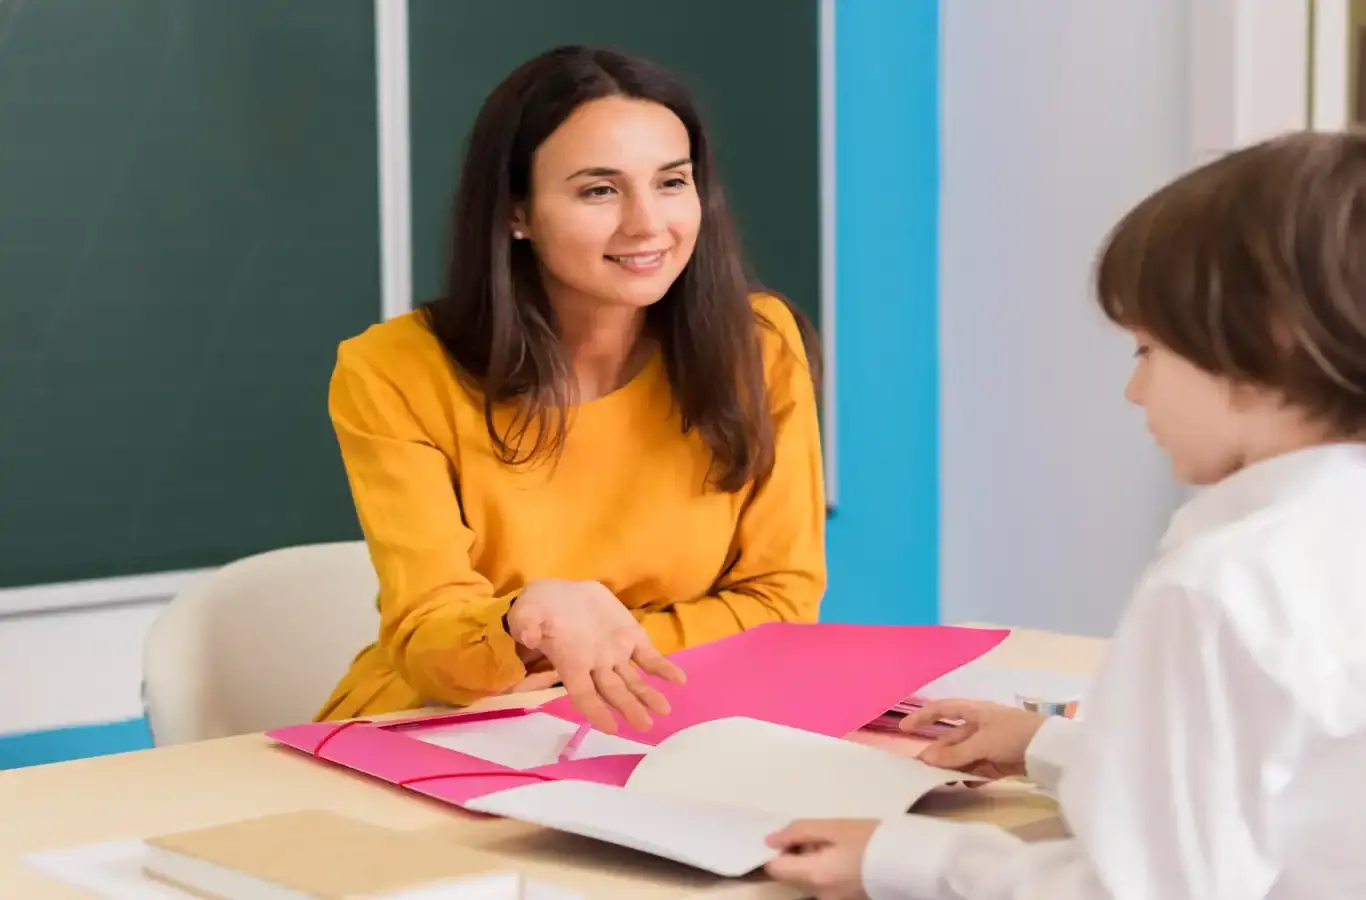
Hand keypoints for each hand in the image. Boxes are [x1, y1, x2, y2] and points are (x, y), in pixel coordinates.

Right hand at [506, 579, 685, 732]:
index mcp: (570, 663)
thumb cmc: (538, 609)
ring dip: (648, 695)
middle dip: (628, 708)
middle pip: (613, 692)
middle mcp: (595, 665)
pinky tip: (679, 680)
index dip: (595, 711)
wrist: (560, 594)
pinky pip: (649, 657)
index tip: (610, 727)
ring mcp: (615, 653)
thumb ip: (527, 623)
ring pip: (633, 680)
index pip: (583, 694)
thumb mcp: (526, 612)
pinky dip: (663, 668)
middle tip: (645, 726)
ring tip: (664, 710)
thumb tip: (528, 636)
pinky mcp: (631, 637)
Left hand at [763, 819, 877, 899]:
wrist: (909, 860)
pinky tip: (843, 856)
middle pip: (790, 876)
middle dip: (795, 856)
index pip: (774, 870)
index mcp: (813, 876)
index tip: (789, 837)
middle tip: (818, 836)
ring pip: (807, 880)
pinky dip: (824, 870)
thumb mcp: (833, 827)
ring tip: (834, 844)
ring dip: (810, 862)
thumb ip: (798, 832)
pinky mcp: (845, 899)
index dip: (774, 852)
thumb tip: (770, 841)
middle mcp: (820, 895)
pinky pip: (823, 885)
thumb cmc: (872, 839)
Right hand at [903, 699, 1045, 778]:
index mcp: (975, 711)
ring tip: (941, 780)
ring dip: (953, 766)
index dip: (923, 716)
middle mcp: (981, 725)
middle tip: (921, 768)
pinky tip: (964, 784)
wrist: (1051, 749)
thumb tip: (925, 758)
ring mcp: (991, 744)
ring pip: (964, 755)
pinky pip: (979, 768)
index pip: (943, 709)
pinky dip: (971, 776)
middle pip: (953, 737)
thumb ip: (954, 753)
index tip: (904, 728)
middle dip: (938, 751)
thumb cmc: (1013, 735)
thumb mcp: (981, 743)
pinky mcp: (1001, 761)